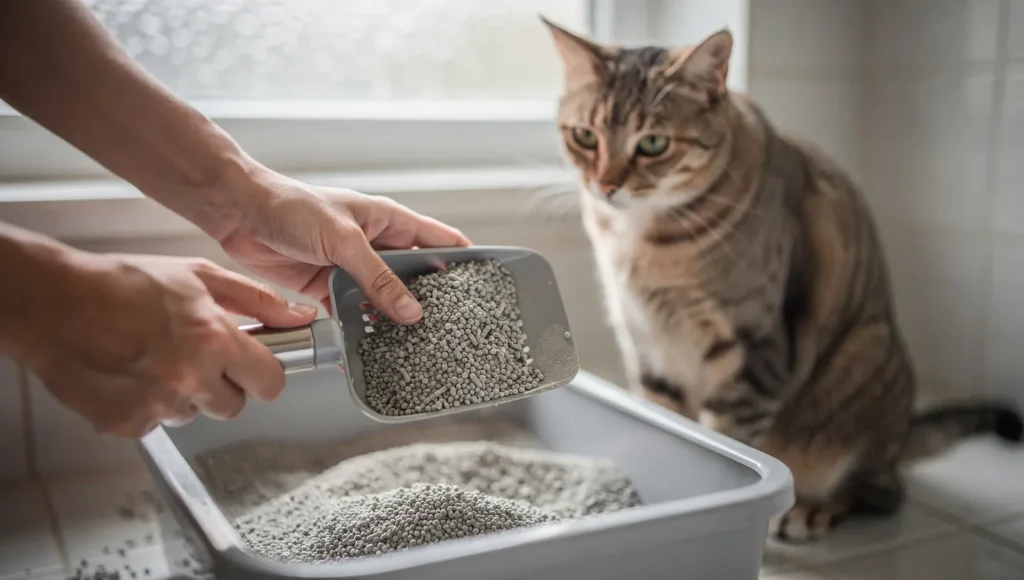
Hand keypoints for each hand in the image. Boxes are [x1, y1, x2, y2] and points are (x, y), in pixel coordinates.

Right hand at [23, 252, 316, 437]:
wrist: (53, 303)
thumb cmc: (121, 283)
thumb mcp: (199, 276)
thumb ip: (257, 300)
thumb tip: (299, 316)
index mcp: (213, 340)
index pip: (270, 382)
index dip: (264, 373)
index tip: (255, 367)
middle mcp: (189, 378)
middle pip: (234, 405)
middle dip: (223, 384)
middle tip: (196, 355)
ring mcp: (158, 405)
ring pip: (194, 414)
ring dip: (184, 393)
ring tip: (156, 358)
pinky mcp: (128, 424)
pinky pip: (157, 424)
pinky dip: (149, 404)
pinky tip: (133, 373)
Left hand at [217, 172, 470, 323]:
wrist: (240, 213)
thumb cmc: (292, 207)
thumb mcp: (344, 240)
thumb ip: (378, 277)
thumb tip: (410, 310)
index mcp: (389, 221)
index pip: (439, 240)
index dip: (463, 261)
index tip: (483, 287)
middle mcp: (376, 244)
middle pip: (414, 276)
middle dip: (429, 300)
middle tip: (448, 327)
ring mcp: (353, 267)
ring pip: (384, 299)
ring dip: (393, 319)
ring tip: (412, 344)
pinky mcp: (329, 288)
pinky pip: (353, 313)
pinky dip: (361, 329)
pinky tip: (371, 346)